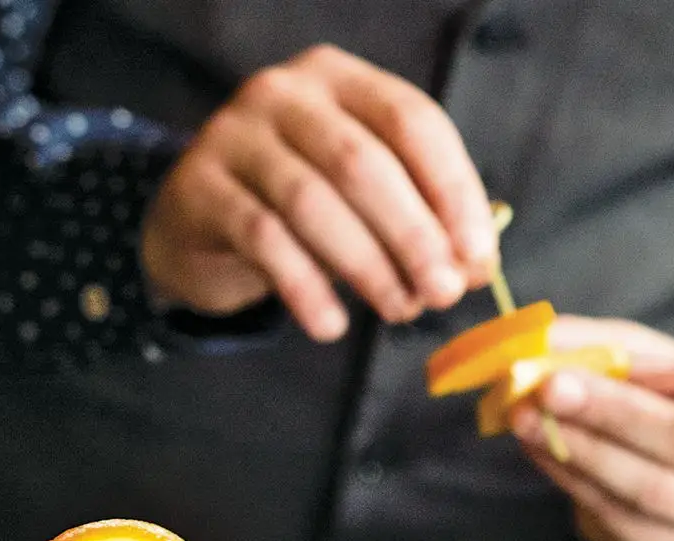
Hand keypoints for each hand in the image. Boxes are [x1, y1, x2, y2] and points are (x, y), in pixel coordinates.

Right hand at [140, 45, 496, 341]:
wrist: (196, 223)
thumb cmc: (296, 211)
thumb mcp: (362, 204)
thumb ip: (420, 223)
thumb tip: (478, 266)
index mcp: (341, 81)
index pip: (411, 121)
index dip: (453, 190)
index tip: (477, 256)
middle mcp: (285, 93)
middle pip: (363, 162)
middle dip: (414, 235)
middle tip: (444, 293)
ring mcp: (235, 135)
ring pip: (312, 201)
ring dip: (367, 265)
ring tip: (399, 311)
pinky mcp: (200, 187)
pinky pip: (262, 239)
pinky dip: (305, 288)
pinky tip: (331, 326)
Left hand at [510, 318, 673, 540]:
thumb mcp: (665, 365)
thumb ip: (614, 348)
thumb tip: (545, 342)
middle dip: (614, 416)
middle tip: (551, 386)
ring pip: (649, 494)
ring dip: (580, 453)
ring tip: (526, 417)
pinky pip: (620, 524)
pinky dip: (574, 484)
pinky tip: (541, 452)